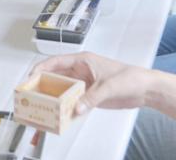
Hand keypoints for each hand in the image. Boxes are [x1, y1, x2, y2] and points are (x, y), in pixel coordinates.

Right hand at [31, 52, 154, 113]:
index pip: (56, 62)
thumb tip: (76, 109)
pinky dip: (66, 107)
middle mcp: (80, 71)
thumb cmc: (129, 78)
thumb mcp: (109, 86)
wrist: (144, 89)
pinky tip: (60, 114)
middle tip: (33, 94)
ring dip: (55, 97)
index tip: (31, 76)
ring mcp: (84, 84)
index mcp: (83, 61)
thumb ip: (92, 98)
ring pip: (63, 89)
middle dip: (44, 84)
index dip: (42, 68)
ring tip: (43, 106)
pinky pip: (73, 101)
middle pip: (56, 76)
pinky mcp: (89, 96)